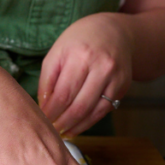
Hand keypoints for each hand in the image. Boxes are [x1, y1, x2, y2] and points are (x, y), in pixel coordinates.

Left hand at [38, 13, 133, 136]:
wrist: (114, 31)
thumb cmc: (80, 40)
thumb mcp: (58, 52)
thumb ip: (47, 79)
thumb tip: (43, 107)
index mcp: (81, 56)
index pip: (63, 93)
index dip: (51, 112)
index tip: (41, 120)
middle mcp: (101, 67)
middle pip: (79, 106)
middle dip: (62, 123)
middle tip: (50, 131)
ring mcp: (115, 78)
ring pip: (93, 112)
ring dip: (75, 126)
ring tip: (62, 133)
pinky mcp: (123, 86)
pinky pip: (104, 110)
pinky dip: (89, 121)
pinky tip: (77, 126)